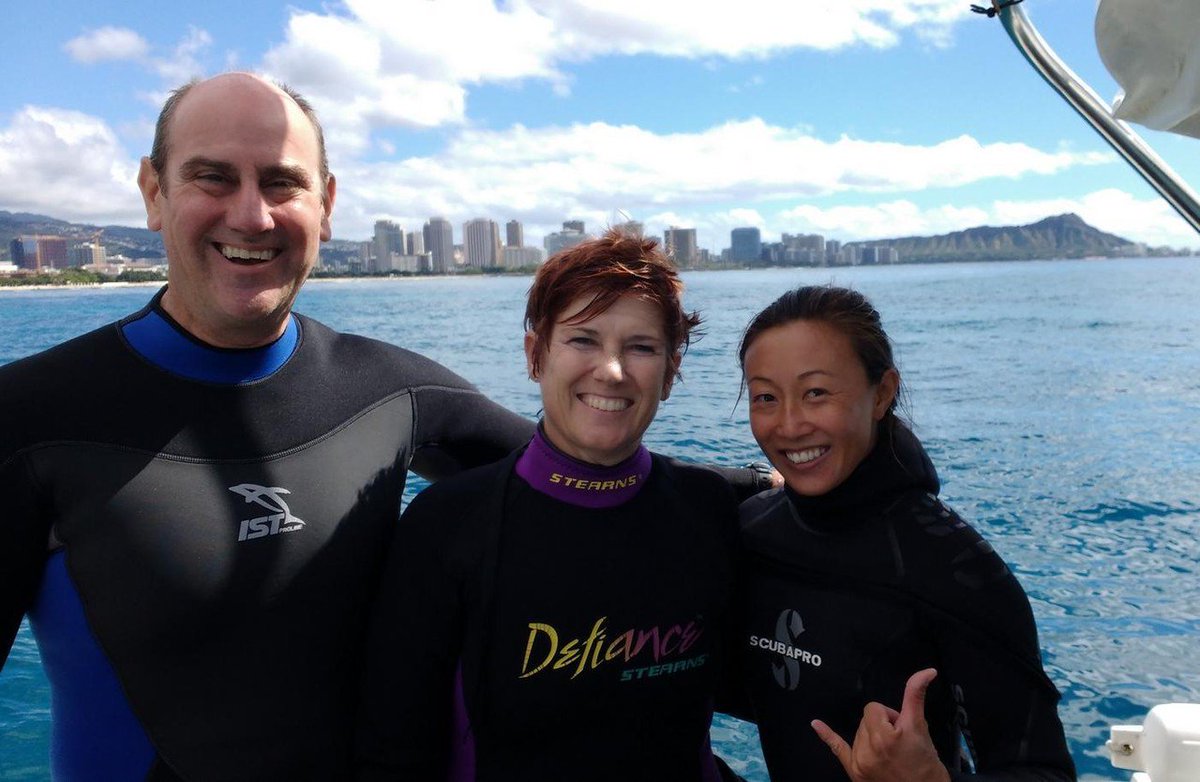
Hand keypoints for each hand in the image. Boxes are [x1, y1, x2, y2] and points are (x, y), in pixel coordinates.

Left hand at [810, 668, 950, 781]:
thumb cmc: (926, 766)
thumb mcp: (921, 728)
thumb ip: (916, 695)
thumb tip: (926, 672)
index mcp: (886, 736)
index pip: (874, 708)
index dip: (890, 715)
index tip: (901, 728)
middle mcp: (871, 749)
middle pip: (866, 719)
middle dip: (882, 726)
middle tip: (899, 743)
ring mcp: (860, 761)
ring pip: (858, 732)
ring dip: (872, 737)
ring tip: (891, 753)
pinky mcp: (855, 771)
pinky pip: (837, 748)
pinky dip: (827, 735)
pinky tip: (816, 724)